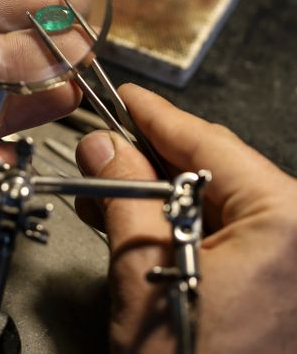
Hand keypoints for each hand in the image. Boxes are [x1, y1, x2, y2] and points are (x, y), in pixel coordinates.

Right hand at [75, 84, 296, 352]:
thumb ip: (122, 198)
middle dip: (148, 157)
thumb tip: (104, 148)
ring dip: (155, 194)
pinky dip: (173, 225)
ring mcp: (288, 261)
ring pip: (212, 204)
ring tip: (108, 186)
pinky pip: (220, 235)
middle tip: (104, 145)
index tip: (124, 98)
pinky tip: (137, 220)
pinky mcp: (275, 283)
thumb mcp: (141, 273)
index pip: (207, 143)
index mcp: (285, 222)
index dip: (154, 116)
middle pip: (212, 171)